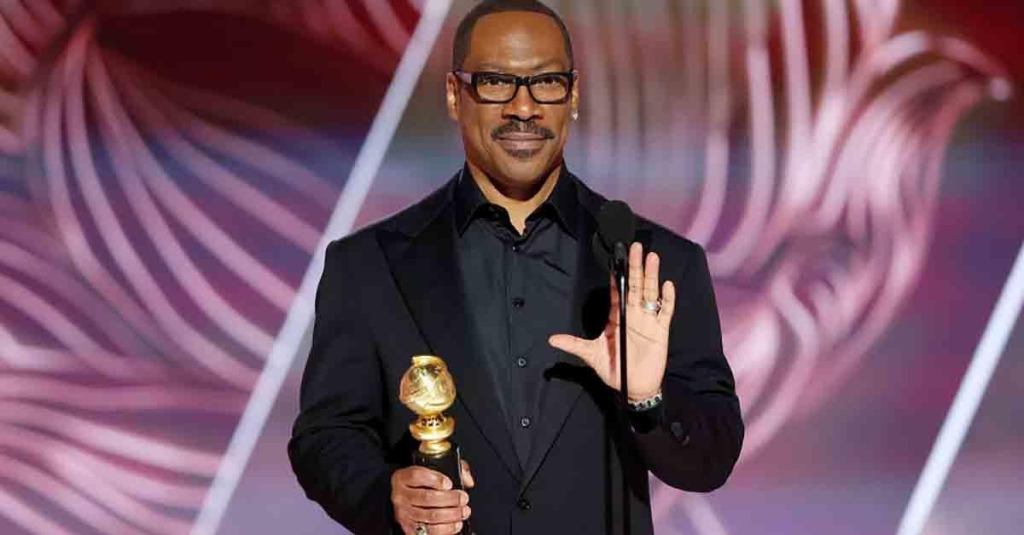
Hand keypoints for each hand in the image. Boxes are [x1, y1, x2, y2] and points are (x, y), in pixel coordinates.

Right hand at [391, 460, 474, 534]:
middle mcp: (400, 496)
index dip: (434, 479)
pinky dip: (446, 529)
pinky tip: (456, 524)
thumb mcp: (434, 469)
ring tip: (463, 511)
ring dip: (451, 515)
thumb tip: (467, 480)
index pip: (416, 476)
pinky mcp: (410, 529)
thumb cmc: (421, 483)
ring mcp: (404, 514)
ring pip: (429, 516)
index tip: (449, 483)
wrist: (407, 497)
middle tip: (463, 498)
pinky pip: (429, 532)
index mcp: (403, 478)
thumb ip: (452, 469)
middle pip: (426, 497)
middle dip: (449, 499)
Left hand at [549, 242, 675, 400]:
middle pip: (635, 286)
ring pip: (650, 293)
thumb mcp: (591, 355)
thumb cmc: (614, 369)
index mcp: (617, 316)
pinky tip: (666, 285)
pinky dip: (667, 299)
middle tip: (636, 248)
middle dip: (635, 267)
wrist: (634, 387)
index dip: (617, 275)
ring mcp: (648, 321)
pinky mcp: (661, 331)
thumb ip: (574, 345)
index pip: (617, 291)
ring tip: (652, 258)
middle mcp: (633, 314)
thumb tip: (551, 339)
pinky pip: (665, 312)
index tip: (616, 258)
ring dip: (651, 276)